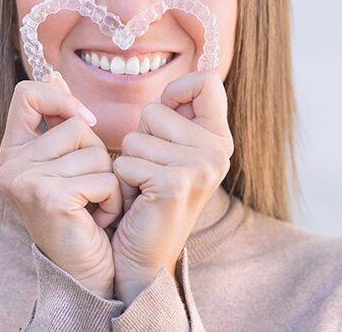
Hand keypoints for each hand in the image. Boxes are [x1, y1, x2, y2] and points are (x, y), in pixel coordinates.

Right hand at [0, 71, 123, 298]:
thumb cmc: (85, 214)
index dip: (60, 100)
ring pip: (93, 151)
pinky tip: (96, 219)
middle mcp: (10, 165)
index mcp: (12, 151)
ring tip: (92, 207)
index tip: (83, 123)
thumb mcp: (71, 162)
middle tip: (87, 190)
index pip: (26, 93)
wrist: (88, 271)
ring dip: (108, 181)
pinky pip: (102, 177)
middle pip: (74, 125)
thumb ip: (61, 122)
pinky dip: (112, 200)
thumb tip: (55, 76)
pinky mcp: (48, 197)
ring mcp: (25, 181)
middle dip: (96, 156)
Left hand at [109, 69, 233, 304]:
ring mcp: (200, 168)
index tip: (165, 117)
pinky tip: (136, 202)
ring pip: (135, 136)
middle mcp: (218, 152)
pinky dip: (121, 181)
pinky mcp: (175, 184)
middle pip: (156, 108)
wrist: (145, 259)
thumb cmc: (148, 199)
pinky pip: (126, 161)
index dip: (176, 91)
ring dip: (128, 163)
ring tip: (142, 189)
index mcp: (220, 139)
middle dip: (140, 137)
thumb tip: (175, 80)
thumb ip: (176, 116)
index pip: (207, 81)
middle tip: (150, 172)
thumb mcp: (170, 151)